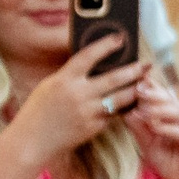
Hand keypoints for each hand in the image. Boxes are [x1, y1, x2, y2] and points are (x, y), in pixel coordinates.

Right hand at [9, 37, 148, 165]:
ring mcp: (88, 112)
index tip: (120, 38)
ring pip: (121, 98)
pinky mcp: (94, 127)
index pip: (88, 56)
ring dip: (136, 90)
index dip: (106, 45)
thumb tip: (94, 64)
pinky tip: (134, 101)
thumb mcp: (51, 85)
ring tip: (146, 82)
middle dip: (134, 70)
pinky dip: (123, 107)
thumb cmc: (39, 109)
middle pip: (114, 78)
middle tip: (147, 64)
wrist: (32, 140)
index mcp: (64, 79)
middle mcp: (78, 94)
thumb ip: (71, 76)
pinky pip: (113, 114)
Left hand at [122, 72, 178, 178]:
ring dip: (160, 110)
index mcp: (175, 116)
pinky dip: (168, 128)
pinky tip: (154, 127)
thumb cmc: (166, 163)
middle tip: (138, 90)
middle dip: (155, 94)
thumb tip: (126, 110)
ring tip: (143, 110)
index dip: (151, 87)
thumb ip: (139, 127)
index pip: (164, 96)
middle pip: (172, 100)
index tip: (134, 80)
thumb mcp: (147, 143)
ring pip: (178, 113)